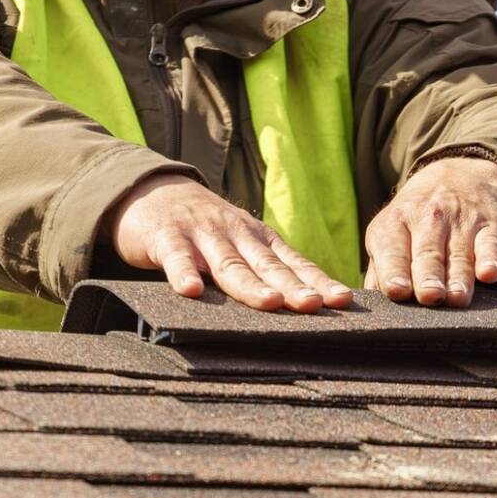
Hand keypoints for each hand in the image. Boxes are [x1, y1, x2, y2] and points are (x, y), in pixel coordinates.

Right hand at [106, 173, 353, 312]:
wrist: (154, 191)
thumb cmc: (206, 229)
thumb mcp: (241, 243)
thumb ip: (265, 271)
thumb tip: (307, 306)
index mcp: (258, 240)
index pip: (294, 263)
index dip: (318, 281)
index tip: (342, 300)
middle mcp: (237, 235)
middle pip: (268, 266)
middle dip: (293, 286)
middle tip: (313, 304)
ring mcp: (203, 235)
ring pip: (229, 264)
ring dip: (250, 285)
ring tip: (269, 303)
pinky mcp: (167, 237)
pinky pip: (176, 257)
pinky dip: (183, 273)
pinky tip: (191, 291)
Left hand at [365, 156, 496, 306]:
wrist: (460, 179)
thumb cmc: (416, 223)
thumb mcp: (390, 235)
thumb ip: (379, 272)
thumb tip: (371, 308)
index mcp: (395, 223)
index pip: (393, 250)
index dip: (394, 271)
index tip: (397, 291)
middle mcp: (428, 218)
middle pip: (427, 253)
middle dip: (428, 275)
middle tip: (429, 296)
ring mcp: (462, 220)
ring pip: (459, 254)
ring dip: (460, 276)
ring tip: (458, 298)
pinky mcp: (491, 226)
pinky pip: (491, 243)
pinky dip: (492, 259)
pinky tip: (490, 273)